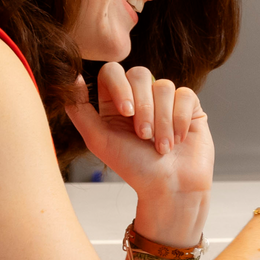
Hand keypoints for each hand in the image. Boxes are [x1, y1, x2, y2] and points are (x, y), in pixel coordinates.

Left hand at [63, 64, 212, 235]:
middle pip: (139, 74)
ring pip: (164, 86)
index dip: (120, 86)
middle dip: (144, 107)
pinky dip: (180, 120)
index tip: (126, 113)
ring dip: (162, 120)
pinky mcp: (189, 106)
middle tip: (144, 135)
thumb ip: (80, 110)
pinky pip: (185, 95)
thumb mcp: (99, 141)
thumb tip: (70, 78)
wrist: (171, 188)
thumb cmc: (134, 168)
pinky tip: (178, 140)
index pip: (112, 72)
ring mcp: (166, 101)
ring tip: (162, 147)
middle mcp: (140, 98)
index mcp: (115, 103)